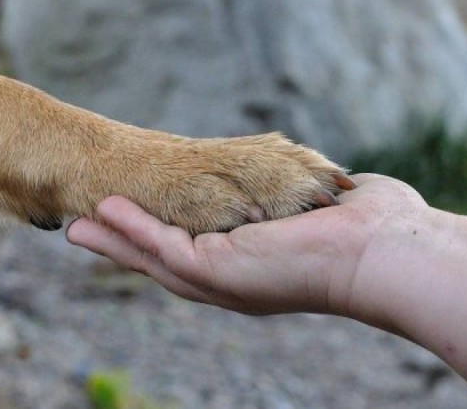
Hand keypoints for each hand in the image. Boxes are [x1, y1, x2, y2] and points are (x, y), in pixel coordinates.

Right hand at [66, 174, 427, 317]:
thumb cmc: (372, 228)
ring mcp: (222, 280)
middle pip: (163, 263)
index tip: (132, 220)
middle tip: (82, 231)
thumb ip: (309, 196)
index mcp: (253, 267)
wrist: (388, 251)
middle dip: (123, 246)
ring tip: (78, 226)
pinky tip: (104, 213)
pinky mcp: (218, 271)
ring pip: (153, 259)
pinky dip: (132, 230)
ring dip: (115, 241)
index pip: (196, 251)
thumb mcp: (323, 206)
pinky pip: (162, 247)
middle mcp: (232, 280)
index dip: (160, 237)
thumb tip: (332, 185)